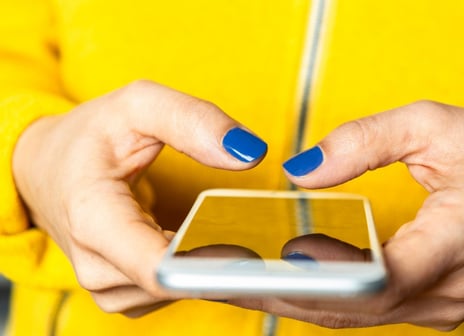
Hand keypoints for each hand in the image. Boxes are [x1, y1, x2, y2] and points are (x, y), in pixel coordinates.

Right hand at [12, 80, 266, 316]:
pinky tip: (204, 241)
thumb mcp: (138, 106)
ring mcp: (109, 288)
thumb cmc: (90, 136)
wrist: (48, 169)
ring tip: (227, 228)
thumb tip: (249, 152)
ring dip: (213, 266)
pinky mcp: (125, 295)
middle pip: (180, 283)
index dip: (211, 266)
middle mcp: (97, 266)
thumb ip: (193, 120)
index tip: (256, 252)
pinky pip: (176, 292)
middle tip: (260, 231)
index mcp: (94, 218)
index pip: (157, 268)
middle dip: (225, 260)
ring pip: (183, 291)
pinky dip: (197, 271)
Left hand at [229, 100, 463, 329]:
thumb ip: (363, 141)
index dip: (320, 276)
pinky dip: (320, 299)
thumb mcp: (433, 123)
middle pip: (354, 307)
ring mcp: (441, 305)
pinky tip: (278, 283)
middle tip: (215, 276)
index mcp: (460, 238)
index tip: (261, 267)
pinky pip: (366, 311)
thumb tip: (299, 171)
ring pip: (354, 317)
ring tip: (232, 281)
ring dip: (292, 301)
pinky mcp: (429, 304)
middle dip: (281, 294)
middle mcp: (450, 288)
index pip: (382, 275)